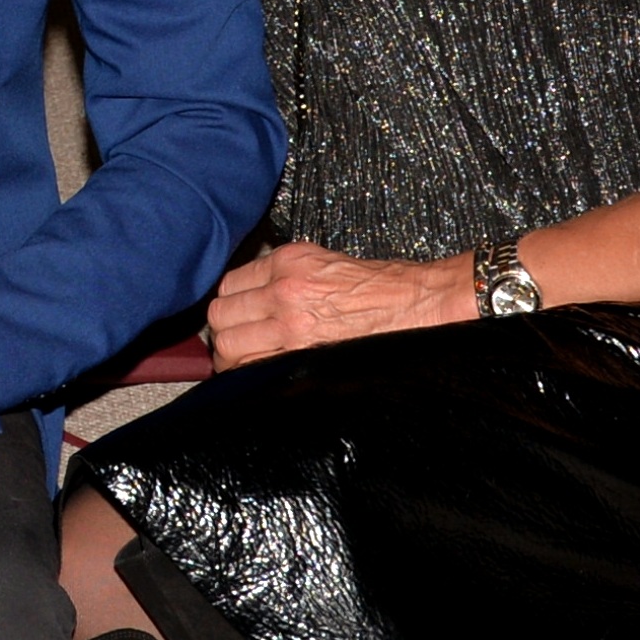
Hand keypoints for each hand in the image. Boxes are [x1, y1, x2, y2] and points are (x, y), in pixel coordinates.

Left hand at [206, 242, 473, 367]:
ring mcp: (292, 324)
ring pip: (229, 346)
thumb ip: (282, 277)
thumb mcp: (324, 263)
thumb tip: (252, 303)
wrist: (418, 305)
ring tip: (246, 364)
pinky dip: (250, 376)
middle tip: (237, 344)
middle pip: (220, 317)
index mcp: (287, 261)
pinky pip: (256, 370)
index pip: (228, 286)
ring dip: (232, 357)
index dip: (230, 307)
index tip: (236, 319)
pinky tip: (260, 378)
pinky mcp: (304, 354)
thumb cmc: (379, 287)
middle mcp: (283, 289)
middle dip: (225, 332)